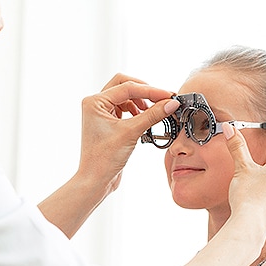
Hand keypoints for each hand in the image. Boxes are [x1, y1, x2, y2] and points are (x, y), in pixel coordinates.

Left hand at [78, 73, 179, 194]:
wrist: (96, 180)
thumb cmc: (103, 159)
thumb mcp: (131, 133)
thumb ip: (152, 115)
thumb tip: (170, 103)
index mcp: (95, 102)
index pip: (127, 87)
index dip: (150, 91)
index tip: (168, 96)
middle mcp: (96, 105)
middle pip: (124, 85)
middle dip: (144, 91)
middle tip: (161, 99)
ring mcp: (101, 113)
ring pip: (125, 97)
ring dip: (141, 101)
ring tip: (153, 111)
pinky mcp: (108, 123)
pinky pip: (125, 109)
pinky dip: (137, 111)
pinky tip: (145, 119)